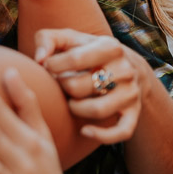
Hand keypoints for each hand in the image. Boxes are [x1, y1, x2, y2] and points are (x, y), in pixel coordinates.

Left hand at [35, 28, 143, 143]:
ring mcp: (130, 93)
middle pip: (79, 87)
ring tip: (70, 101)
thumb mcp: (70, 38)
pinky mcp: (133, 113)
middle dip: (63, 87)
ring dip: (75, 109)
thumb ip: (47, 39)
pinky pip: (121, 131)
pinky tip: (84, 131)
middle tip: (61, 84)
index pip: (74, 59)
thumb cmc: (89, 52)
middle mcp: (124, 70)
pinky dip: (101, 135)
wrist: (130, 67)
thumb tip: (39, 59)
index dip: (53, 66)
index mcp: (109, 47)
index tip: (48, 67)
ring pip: (96, 110)